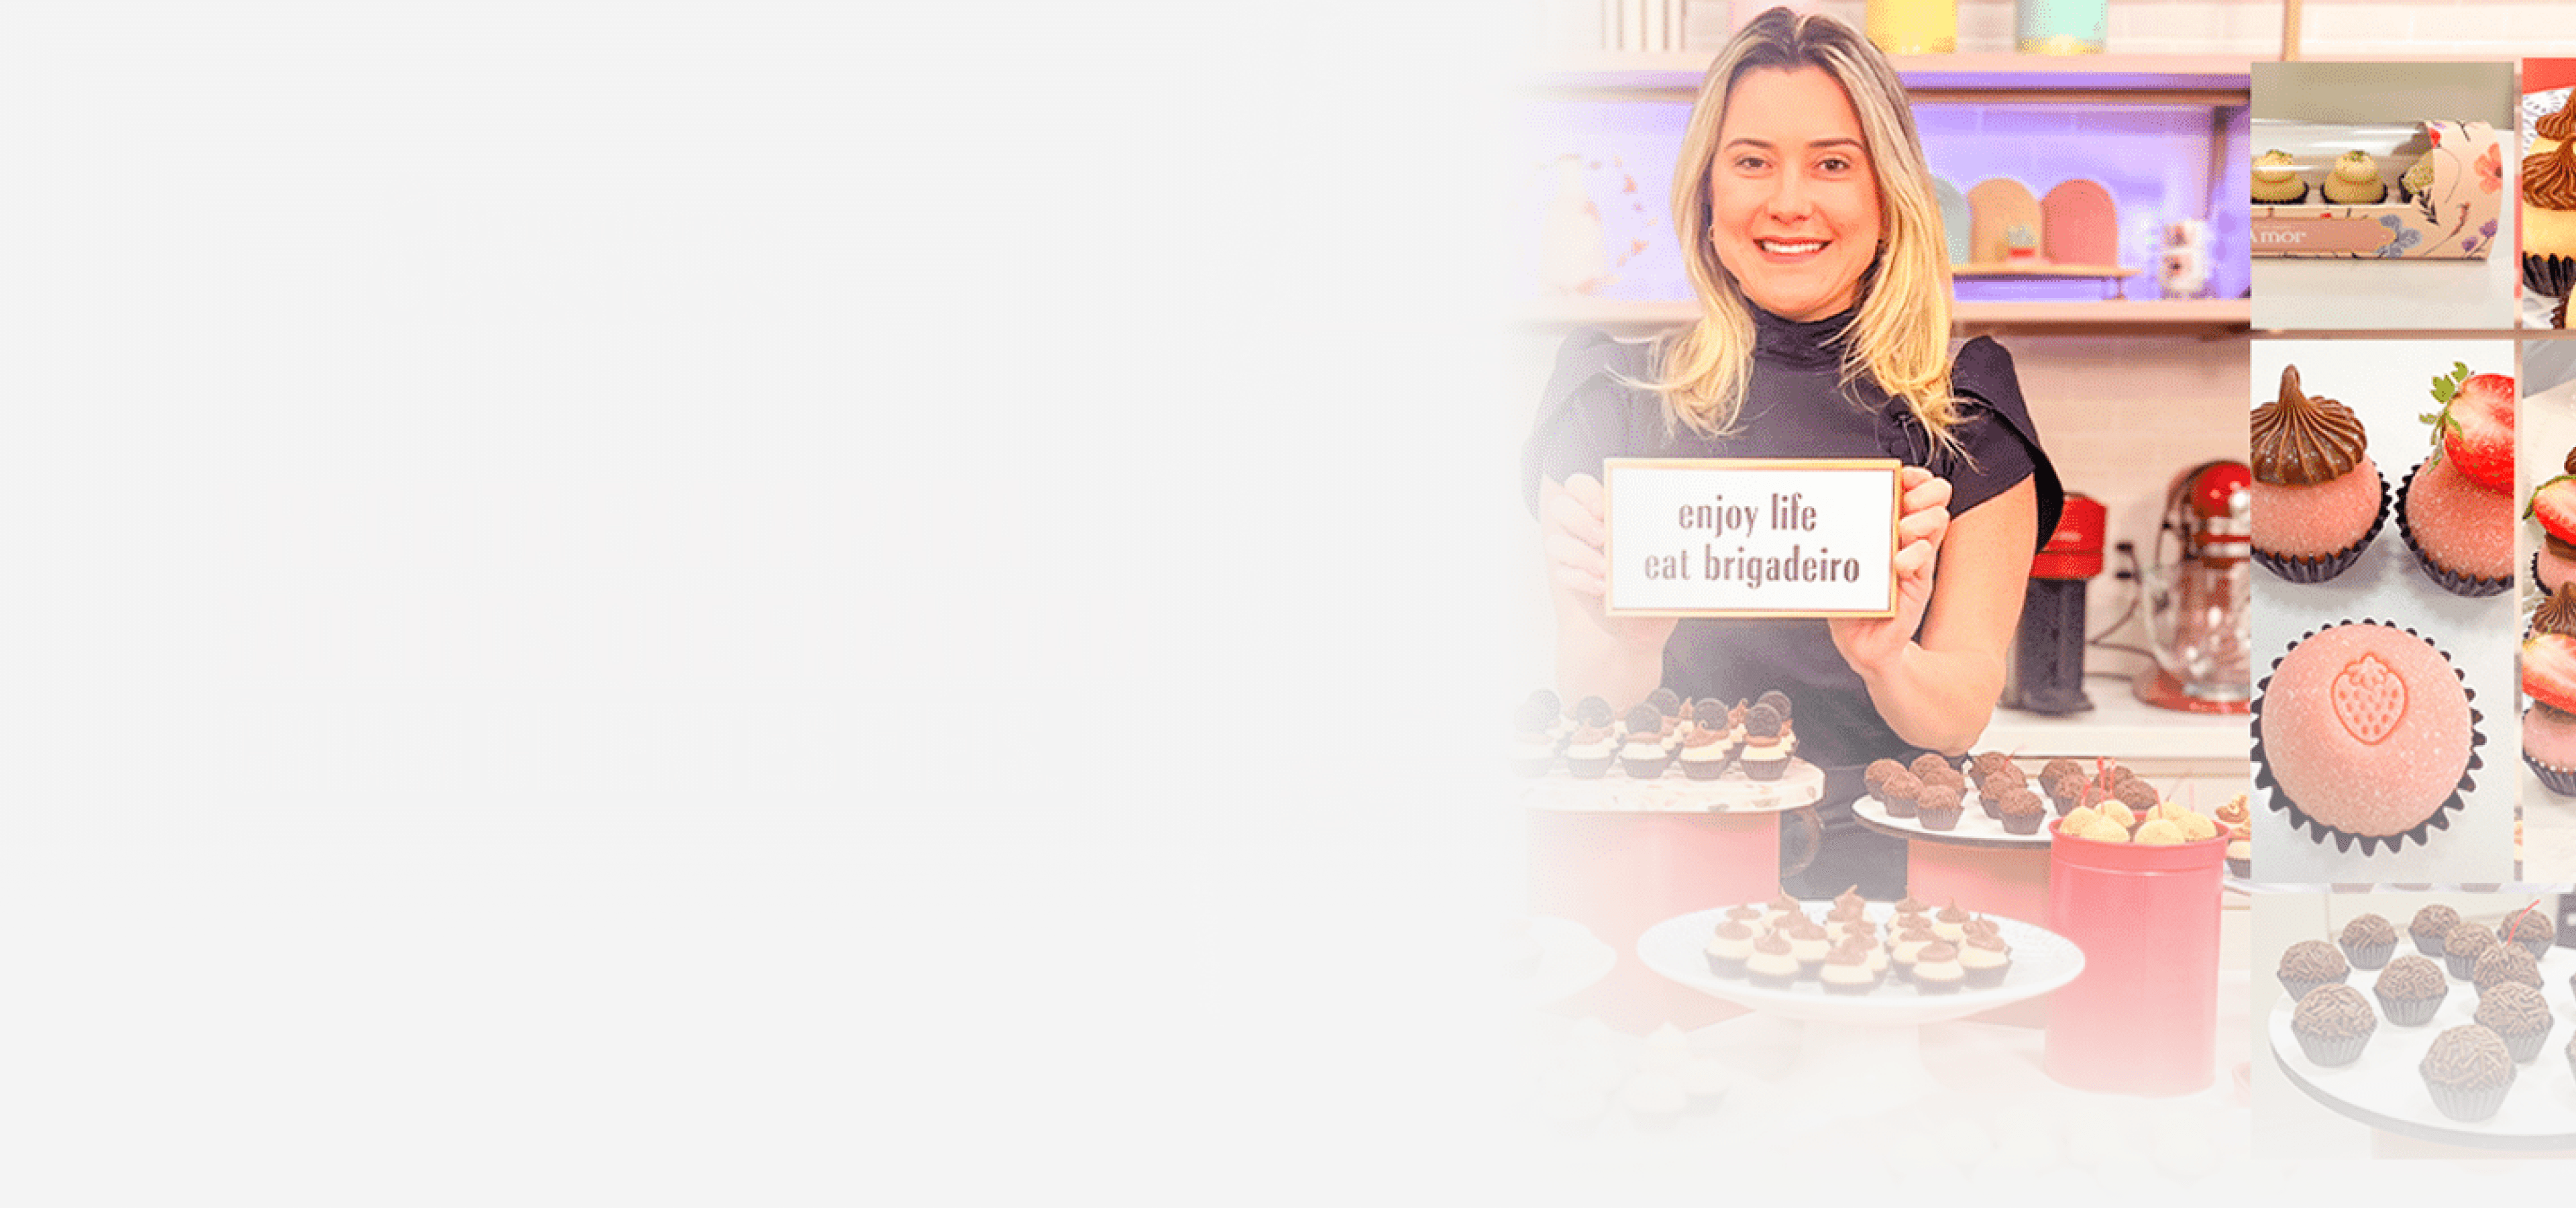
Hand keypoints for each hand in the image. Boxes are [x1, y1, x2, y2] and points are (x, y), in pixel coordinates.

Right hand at [1540, 473, 1677, 653]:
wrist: (1641, 623)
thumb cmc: (1654, 581)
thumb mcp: (1659, 552)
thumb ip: (1654, 529)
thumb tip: (1668, 512)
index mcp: (1602, 511)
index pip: (1577, 485)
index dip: (1585, 491)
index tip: (1603, 509)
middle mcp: (1582, 529)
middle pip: (1560, 507)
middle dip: (1579, 520)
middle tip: (1604, 536)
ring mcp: (1573, 554)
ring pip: (1554, 542)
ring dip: (1580, 553)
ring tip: (1606, 568)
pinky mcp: (1569, 579)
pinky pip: (1562, 573)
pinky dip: (1581, 579)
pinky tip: (1602, 587)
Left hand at [1828, 466, 1952, 676]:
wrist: (1863, 647)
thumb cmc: (1849, 600)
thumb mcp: (1843, 564)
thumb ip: (1844, 535)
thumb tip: (1833, 500)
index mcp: (1890, 526)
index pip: (1914, 488)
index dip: (1914, 477)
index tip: (1904, 475)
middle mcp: (1908, 538)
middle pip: (1934, 497)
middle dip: (1923, 492)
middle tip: (1905, 502)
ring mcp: (1916, 559)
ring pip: (1936, 521)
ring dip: (1918, 521)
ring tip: (1899, 533)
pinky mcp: (1919, 583)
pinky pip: (1925, 556)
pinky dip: (1913, 555)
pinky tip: (1897, 563)